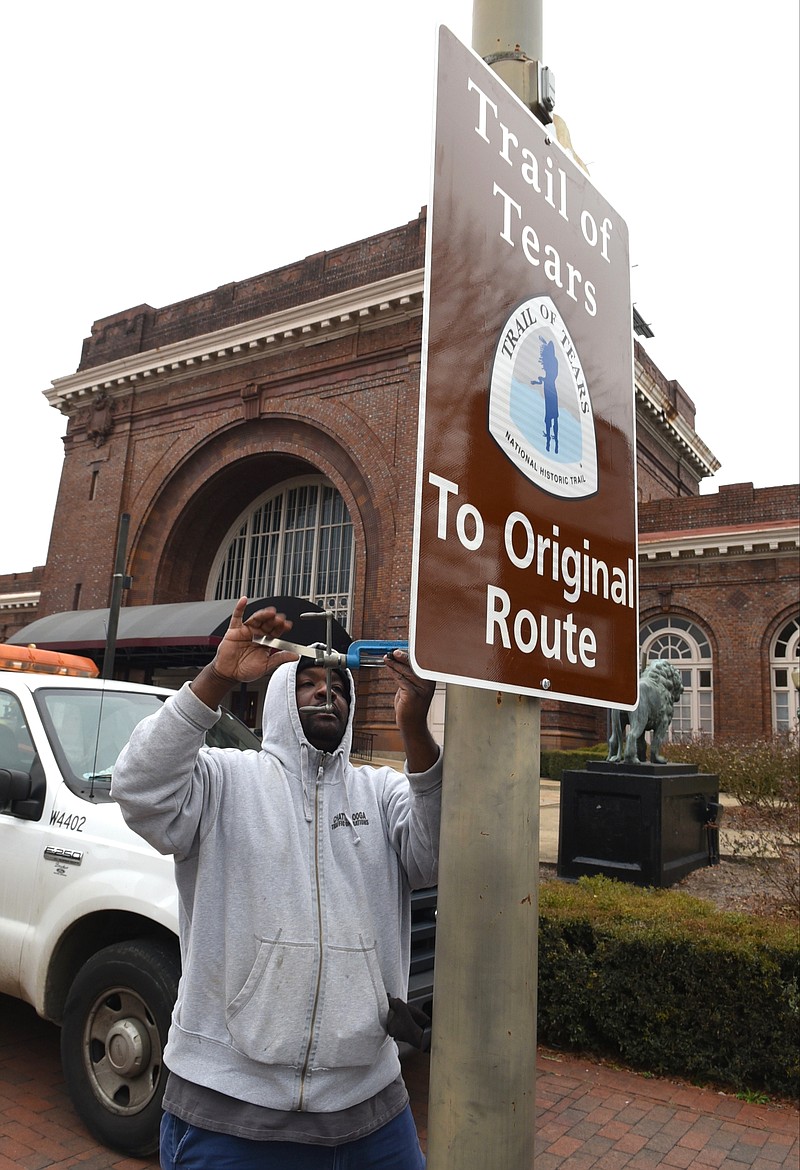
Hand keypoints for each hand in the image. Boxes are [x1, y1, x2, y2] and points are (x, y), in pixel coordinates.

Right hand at [191, 598, 296, 706]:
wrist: (229, 674)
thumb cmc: (245, 670)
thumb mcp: (266, 666)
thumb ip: (280, 659)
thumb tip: (295, 656)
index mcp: (266, 642)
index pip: (276, 631)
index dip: (282, 627)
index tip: (288, 625)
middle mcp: (257, 634)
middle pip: (268, 622)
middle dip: (274, 620)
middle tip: (280, 619)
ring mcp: (246, 630)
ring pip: (256, 618)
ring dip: (263, 614)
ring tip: (270, 612)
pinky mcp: (234, 630)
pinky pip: (237, 617)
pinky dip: (240, 607)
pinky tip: (244, 600)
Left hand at [384, 649, 437, 772]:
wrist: (412, 725)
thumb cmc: (411, 706)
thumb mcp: (410, 688)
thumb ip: (407, 676)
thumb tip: (398, 661)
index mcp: (430, 680)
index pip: (420, 663)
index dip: (410, 654)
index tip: (400, 649)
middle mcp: (428, 684)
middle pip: (413, 665)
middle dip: (401, 657)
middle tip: (392, 651)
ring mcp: (421, 689)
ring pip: (405, 671)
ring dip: (394, 663)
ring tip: (386, 658)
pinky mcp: (412, 694)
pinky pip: (400, 679)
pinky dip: (392, 671)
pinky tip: (388, 666)